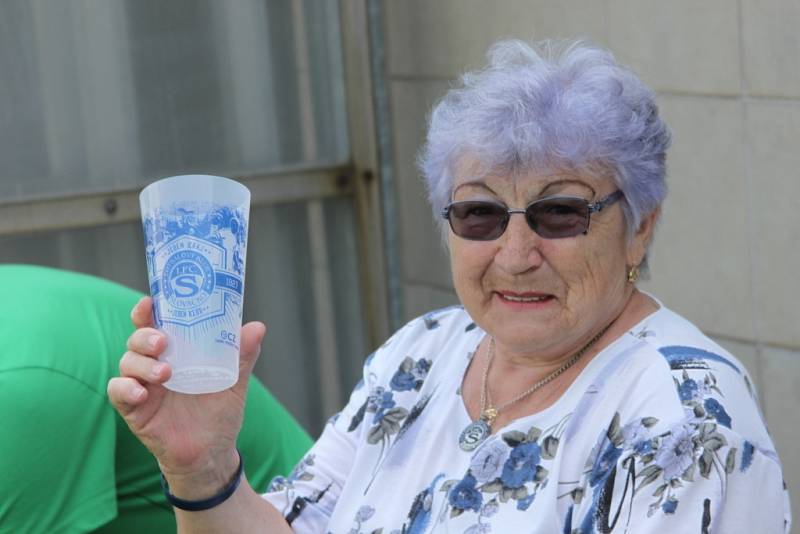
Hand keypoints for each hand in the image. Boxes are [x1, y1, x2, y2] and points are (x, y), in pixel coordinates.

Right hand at [107, 297, 265, 485]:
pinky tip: (142, 393)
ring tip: (166, 373)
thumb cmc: (218, 412)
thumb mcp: (234, 382)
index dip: (148, 311)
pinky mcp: (134, 410)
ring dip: (142, 363)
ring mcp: (143, 386)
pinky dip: (126, 388)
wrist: (212, 453)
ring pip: (127, 362)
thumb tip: (257, 327)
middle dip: (145, 335)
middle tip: (163, 342)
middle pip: (137, 339)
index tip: (150, 303)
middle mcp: (155, 365)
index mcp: (176, 353)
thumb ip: (242, 355)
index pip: (156, 325)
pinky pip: (118, 392)